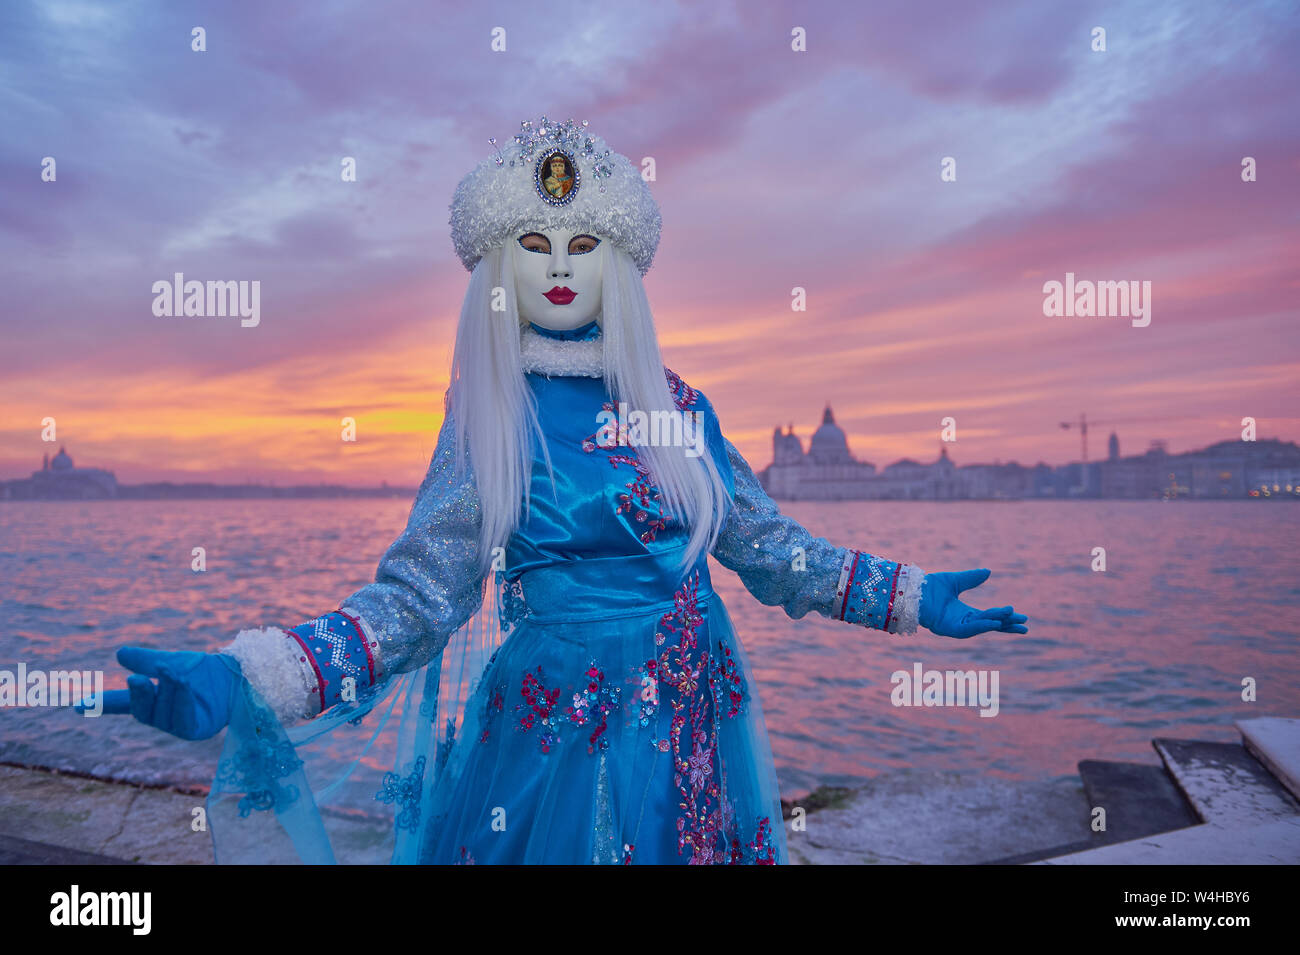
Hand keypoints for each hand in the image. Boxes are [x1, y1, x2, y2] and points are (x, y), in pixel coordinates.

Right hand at [76, 647, 241, 739]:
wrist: (238, 675)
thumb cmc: (204, 671)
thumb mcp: (172, 661)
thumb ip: (147, 660)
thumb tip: (119, 653)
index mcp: (152, 699)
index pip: (122, 703)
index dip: (100, 705)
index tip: (76, 706)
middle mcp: (161, 716)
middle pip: (141, 708)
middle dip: (140, 693)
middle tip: (137, 678)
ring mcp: (176, 725)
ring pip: (163, 710)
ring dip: (168, 689)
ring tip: (173, 671)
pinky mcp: (194, 730)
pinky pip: (182, 717)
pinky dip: (180, 699)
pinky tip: (182, 683)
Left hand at [918, 568, 1027, 638]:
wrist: (912, 590)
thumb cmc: (930, 587)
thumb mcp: (955, 580)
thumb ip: (971, 578)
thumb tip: (988, 571)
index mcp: (966, 613)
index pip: (991, 618)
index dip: (1006, 618)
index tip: (1022, 618)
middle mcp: (963, 622)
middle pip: (990, 625)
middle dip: (1007, 625)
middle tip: (1025, 625)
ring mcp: (956, 627)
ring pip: (980, 626)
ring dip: (996, 622)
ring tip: (1011, 616)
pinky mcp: (948, 629)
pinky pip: (967, 629)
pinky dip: (980, 626)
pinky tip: (992, 622)